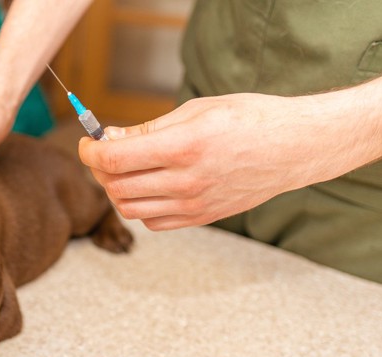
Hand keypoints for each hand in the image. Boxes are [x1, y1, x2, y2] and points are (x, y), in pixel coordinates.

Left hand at [78, 89, 381, 230]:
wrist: (294, 148)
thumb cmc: (249, 119)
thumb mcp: (195, 110)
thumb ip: (147, 129)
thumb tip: (108, 139)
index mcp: (184, 146)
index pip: (115, 159)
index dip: (90, 152)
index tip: (87, 143)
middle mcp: (186, 181)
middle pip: (116, 186)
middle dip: (100, 169)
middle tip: (105, 153)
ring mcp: (194, 205)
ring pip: (130, 208)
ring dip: (117, 189)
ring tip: (125, 170)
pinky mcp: (201, 218)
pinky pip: (153, 222)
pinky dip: (140, 206)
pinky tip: (149, 187)